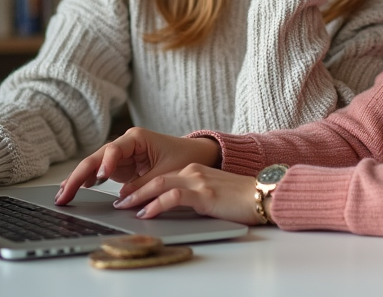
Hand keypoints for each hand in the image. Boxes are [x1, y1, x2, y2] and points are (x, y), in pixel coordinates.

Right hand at [55, 128, 219, 205]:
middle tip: (64, 194)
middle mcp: (124, 144)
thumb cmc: (183, 158)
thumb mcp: (166, 173)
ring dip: (77, 180)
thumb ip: (144, 184)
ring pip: (93, 166)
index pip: (114, 149)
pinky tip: (72, 190)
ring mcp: (119, 155)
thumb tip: (122, 198)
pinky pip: (98, 173)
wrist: (193, 154)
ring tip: (61, 196)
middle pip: (96, 158)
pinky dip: (85, 181)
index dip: (105, 163)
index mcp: (136, 138)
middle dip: (78, 176)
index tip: (100, 177)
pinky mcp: (119, 167)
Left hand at [112, 163, 260, 224]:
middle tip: (119, 200)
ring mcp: (198, 181)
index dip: (143, 185)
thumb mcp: (213, 194)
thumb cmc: (241, 199)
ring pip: (160, 184)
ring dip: (139, 196)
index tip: (129, 196)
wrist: (263, 195)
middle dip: (135, 189)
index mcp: (196, 170)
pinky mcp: (204, 194)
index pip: (163, 176)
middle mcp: (194, 172)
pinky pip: (173, 197)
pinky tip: (146, 213)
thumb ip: (194, 196)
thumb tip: (174, 208)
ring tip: (125, 206)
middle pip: (156, 178)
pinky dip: (155, 204)